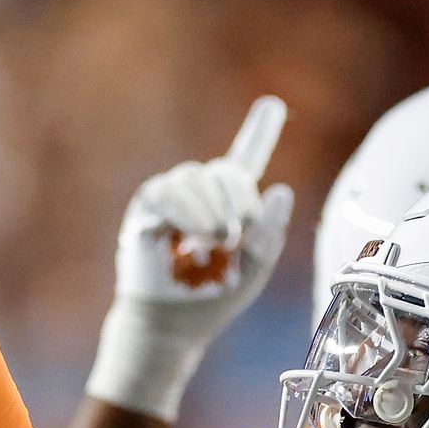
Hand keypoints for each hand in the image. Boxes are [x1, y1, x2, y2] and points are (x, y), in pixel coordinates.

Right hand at [86, 98, 295, 419]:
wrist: (173, 324)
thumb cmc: (214, 298)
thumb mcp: (255, 269)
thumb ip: (270, 232)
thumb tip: (280, 190)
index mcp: (231, 204)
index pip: (246, 158)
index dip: (259, 131)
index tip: (273, 103)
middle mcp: (202, 193)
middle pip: (225, 171)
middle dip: (239, 200)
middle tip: (239, 234)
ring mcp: (173, 197)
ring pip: (196, 177)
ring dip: (214, 209)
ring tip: (219, 241)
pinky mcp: (148, 206)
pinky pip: (167, 191)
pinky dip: (187, 211)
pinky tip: (193, 235)